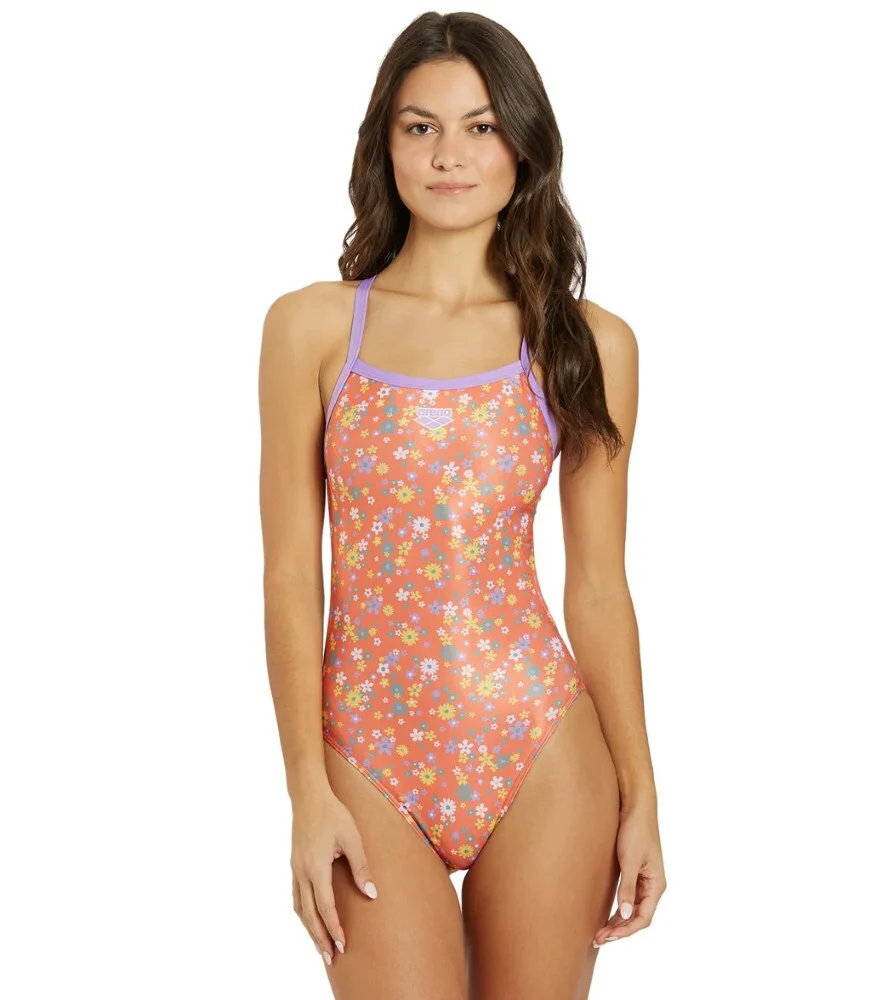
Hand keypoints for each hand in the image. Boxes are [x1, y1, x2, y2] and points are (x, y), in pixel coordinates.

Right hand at [290, 786, 378, 965]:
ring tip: (319, 945)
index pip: (325, 907)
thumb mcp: (352, 838)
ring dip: (309, 928)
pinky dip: (303, 912)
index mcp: (316, 868)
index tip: (342, 945)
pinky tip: (310, 918)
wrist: (308, 796)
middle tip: (330, 958)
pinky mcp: (295, 864)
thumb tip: (372, 893)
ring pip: (300, 907)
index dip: (334, 929)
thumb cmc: (333, 814)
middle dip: (320, 937)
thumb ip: (361, 867)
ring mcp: (295, 869)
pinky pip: (296, 896)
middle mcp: (302, 872)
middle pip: (309, 914)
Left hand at [593, 801, 665, 946]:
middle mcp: (653, 885)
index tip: (606, 936)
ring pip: (632, 909)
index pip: (643, 918)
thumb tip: (623, 913)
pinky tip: (606, 914)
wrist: (636, 806)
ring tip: (600, 932)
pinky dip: (618, 908)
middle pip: (637, 916)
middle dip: (619, 930)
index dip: (625, 931)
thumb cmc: (636, 830)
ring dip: (618, 921)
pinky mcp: (635, 872)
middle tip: (598, 939)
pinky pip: (628, 898)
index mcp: (657, 885)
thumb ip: (627, 887)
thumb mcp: (630, 860)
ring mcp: (644, 879)